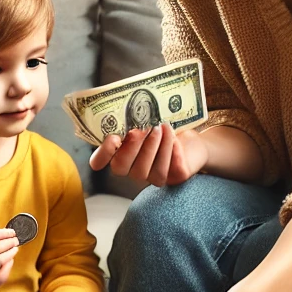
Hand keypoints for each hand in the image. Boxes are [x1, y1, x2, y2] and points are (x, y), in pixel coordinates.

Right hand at [88, 122, 207, 185]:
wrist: (193, 139)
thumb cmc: (162, 125)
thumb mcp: (145, 118)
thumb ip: (130, 117)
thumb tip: (124, 112)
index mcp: (118, 152)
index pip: (98, 161)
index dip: (102, 153)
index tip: (113, 137)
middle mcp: (130, 168)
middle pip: (121, 167)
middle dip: (133, 145)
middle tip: (146, 126)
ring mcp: (149, 177)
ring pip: (144, 172)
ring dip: (153, 147)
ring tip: (162, 127)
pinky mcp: (171, 178)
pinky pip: (167, 170)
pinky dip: (170, 152)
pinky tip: (175, 139)